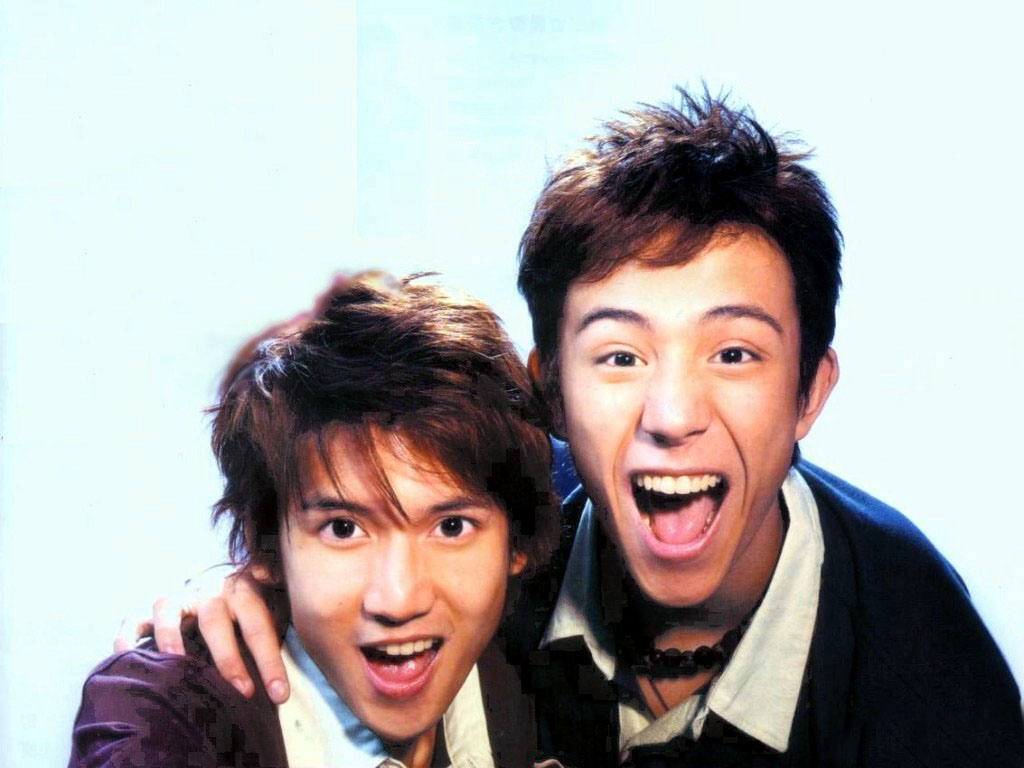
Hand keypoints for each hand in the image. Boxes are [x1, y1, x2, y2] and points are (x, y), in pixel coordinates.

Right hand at [113, 565, 289, 703]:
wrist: (221, 584)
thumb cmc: (250, 608)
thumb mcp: (273, 603)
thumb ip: (280, 605)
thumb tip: (293, 602)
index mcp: (242, 589)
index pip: (258, 623)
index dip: (269, 660)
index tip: (279, 694)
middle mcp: (208, 590)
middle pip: (215, 618)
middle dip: (229, 658)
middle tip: (243, 692)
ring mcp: (178, 599)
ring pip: (169, 612)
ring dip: (172, 638)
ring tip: (178, 666)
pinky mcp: (151, 612)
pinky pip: (133, 621)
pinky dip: (127, 639)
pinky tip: (126, 659)